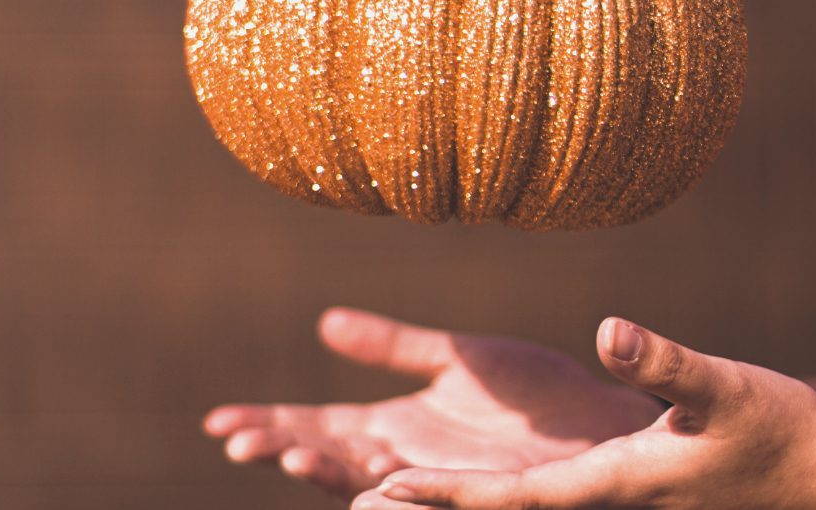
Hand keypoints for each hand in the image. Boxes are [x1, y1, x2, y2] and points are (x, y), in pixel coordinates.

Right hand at [203, 308, 663, 499]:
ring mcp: (440, 482)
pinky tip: (366, 487)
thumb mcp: (453, 358)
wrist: (598, 416)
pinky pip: (432, 498)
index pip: (319, 427)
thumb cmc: (530, 395)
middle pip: (330, 458)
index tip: (216, 423)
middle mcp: (408, 460)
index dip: (270, 424)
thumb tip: (324, 324)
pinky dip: (396, 494)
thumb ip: (394, 345)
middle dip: (282, 450)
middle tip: (239, 442)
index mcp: (397, 426)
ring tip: (289, 457)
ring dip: (328, 473)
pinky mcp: (480, 494)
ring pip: (370, 482)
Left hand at [355, 318, 815, 509]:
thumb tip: (608, 329)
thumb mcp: (721, 386)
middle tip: (348, 491)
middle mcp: (593, 498)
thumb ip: (665, 362)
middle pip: (492, 508)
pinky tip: (455, 469)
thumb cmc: (772, 430)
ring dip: (446, 494)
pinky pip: (535, 489)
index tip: (383, 486)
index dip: (445, 495)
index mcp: (608, 484)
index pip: (510, 499)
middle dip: (424, 503)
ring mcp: (602, 495)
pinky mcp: (613, 481)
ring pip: (507, 500)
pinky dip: (483, 485)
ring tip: (373, 481)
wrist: (812, 472)